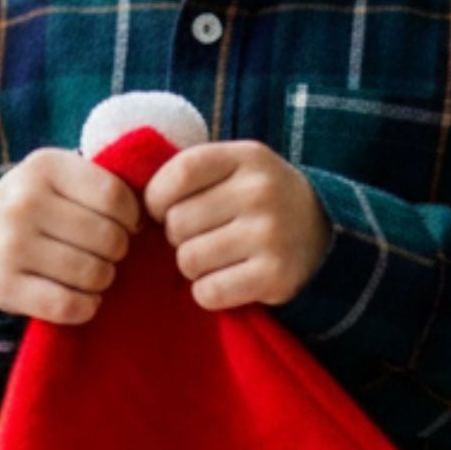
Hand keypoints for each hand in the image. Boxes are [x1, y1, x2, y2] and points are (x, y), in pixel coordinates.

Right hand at [0, 147, 142, 324]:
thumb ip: (107, 181)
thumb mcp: (65, 177)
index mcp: (45, 167)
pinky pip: (68, 306)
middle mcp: (22, 203)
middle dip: (119, 250)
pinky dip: (86, 307)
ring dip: (104, 279)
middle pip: (109, 238)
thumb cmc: (42, 205)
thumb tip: (158, 208)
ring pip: (93, 274)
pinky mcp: (3, 287)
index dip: (132, 218)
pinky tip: (82, 298)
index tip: (126, 225)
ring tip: (94, 272)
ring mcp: (9, 246)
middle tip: (107, 252)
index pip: (116, 197)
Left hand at [142, 140, 334, 312]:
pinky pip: (208, 292)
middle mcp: (260, 191)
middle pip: (177, 223)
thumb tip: (127, 200)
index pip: (176, 175)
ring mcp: (270, 234)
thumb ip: (189, 172)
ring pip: (188, 260)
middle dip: (178, 237)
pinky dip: (209, 292)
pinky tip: (229, 279)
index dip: (157, 199)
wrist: (323, 233)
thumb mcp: (235, 168)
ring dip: (193, 267)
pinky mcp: (275, 276)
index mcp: (247, 157)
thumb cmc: (258, 200)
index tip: (164, 210)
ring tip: (217, 258)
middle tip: (202, 236)